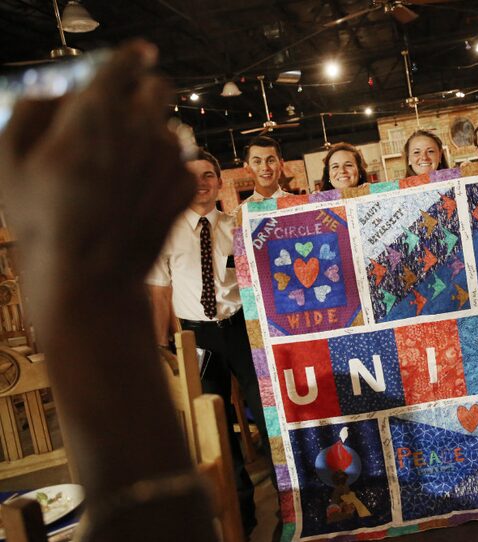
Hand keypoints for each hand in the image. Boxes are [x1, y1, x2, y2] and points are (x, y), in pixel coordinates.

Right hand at [0, 41, 194, 289]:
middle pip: (158, 88)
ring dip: (152, 138)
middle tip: (127, 112)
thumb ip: (31, 112)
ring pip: (169, 129)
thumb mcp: (10, 162)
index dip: (130, 56)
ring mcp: (169, 157)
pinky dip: (164, 173)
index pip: (125, 63)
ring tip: (123, 172)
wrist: (92, 276)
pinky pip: (179, 165)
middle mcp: (142, 126)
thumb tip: (58, 93)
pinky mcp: (186, 185)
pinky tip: (139, 197)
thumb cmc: (44, 220)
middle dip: (144, 92)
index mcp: (97, 111)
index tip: (137, 54)